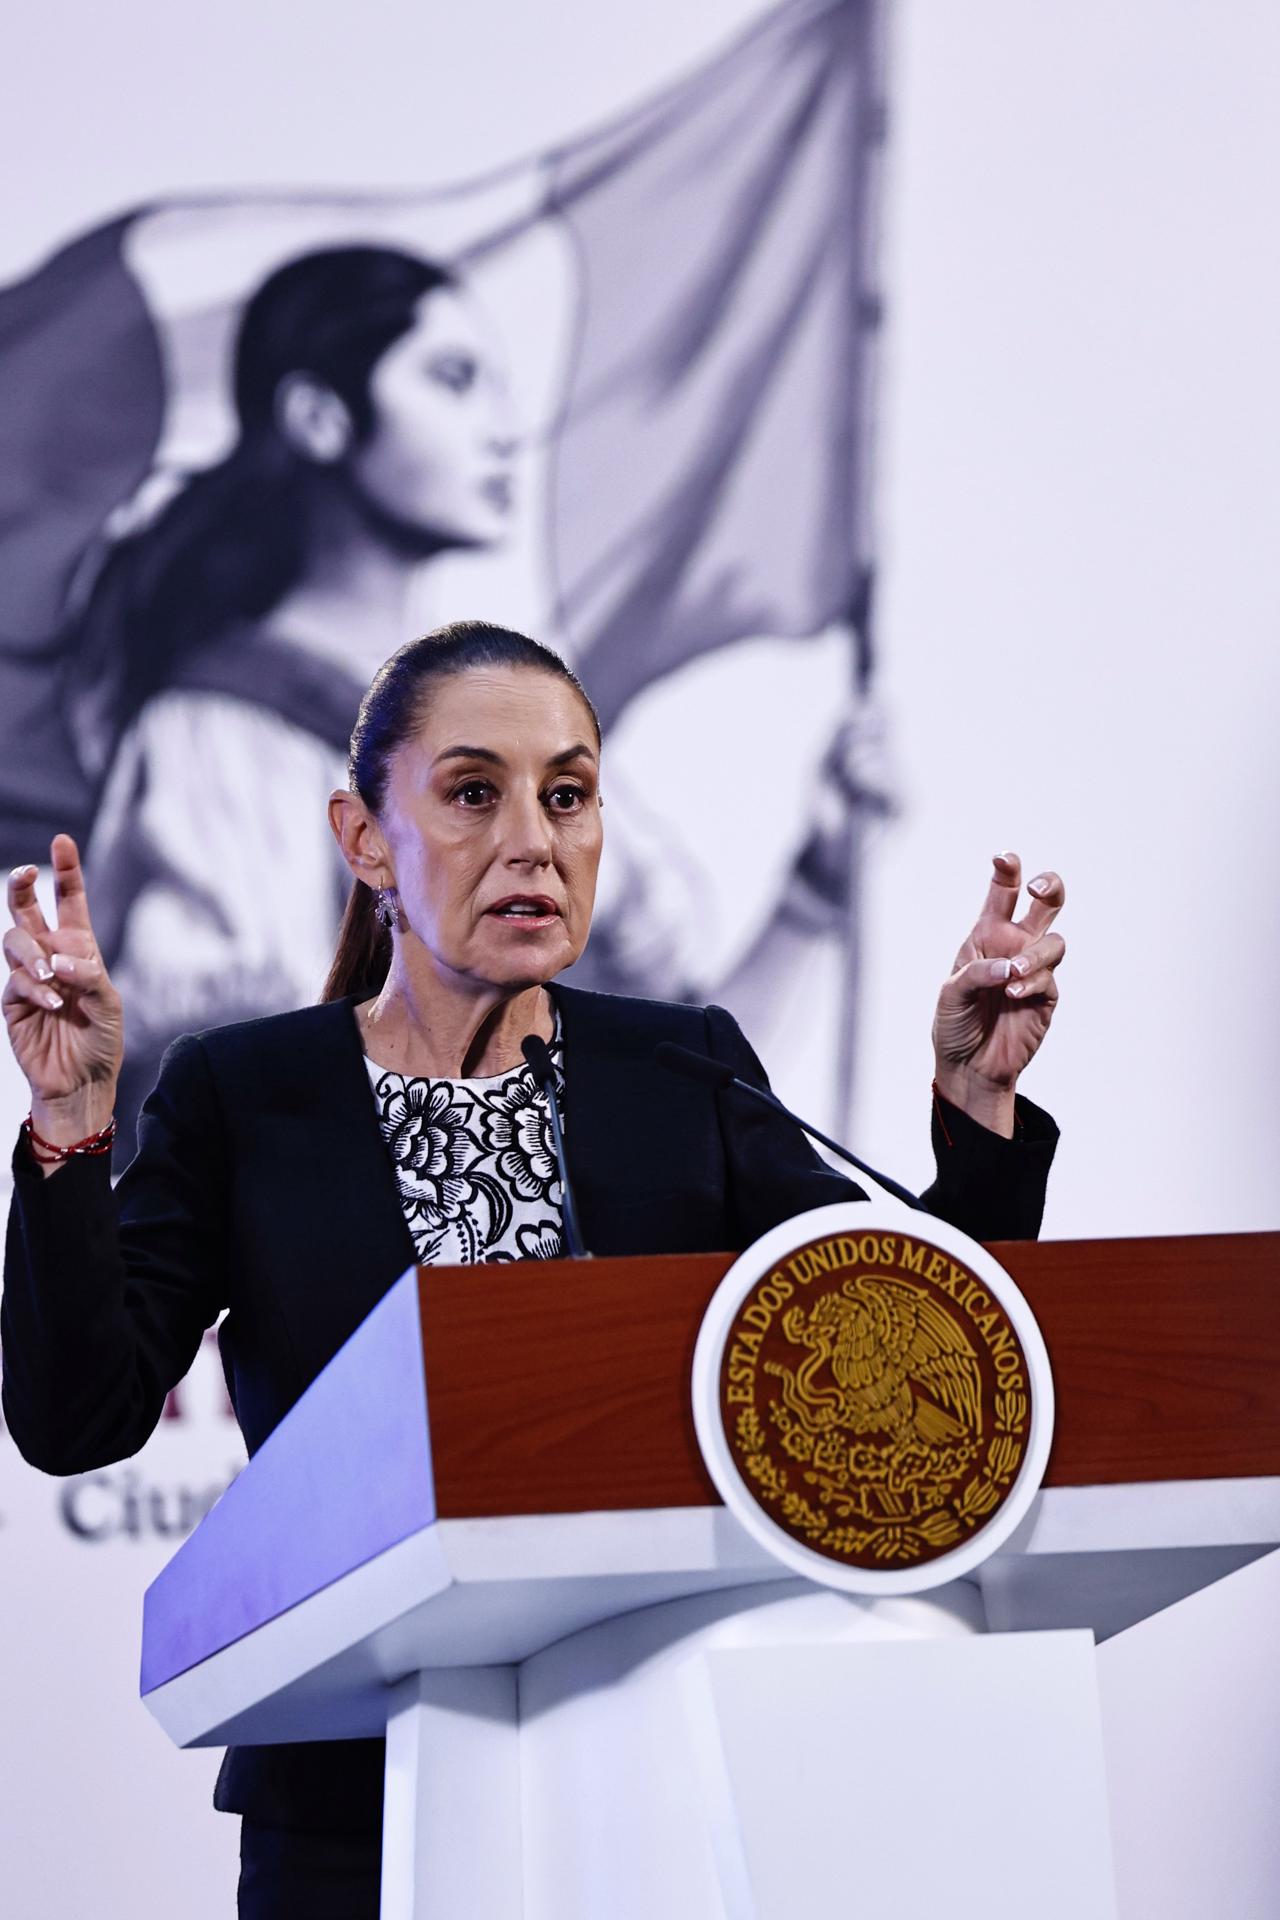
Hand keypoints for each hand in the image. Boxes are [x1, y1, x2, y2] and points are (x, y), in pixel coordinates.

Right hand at [4, 835, 122, 1151]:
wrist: (82, 1081)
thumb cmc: (101, 1039)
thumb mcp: (108, 1002)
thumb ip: (87, 974)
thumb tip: (55, 959)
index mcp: (79, 948)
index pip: (69, 901)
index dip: (65, 871)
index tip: (62, 841)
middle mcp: (50, 955)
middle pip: (26, 910)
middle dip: (22, 887)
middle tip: (25, 873)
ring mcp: (28, 976)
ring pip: (14, 941)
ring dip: (32, 954)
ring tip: (52, 979)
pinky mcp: (13, 1001)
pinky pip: (16, 981)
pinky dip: (34, 988)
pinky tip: (51, 1003)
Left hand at [931, 853, 1064, 1135]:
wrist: (969, 1066)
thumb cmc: (954, 1023)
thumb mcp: (951, 994)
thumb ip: (977, 973)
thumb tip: (1010, 966)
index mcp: (986, 935)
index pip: (1002, 894)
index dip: (1007, 871)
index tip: (1004, 858)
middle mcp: (1014, 946)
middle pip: (1046, 904)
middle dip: (1049, 887)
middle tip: (1038, 888)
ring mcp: (1033, 970)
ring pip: (1054, 941)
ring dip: (1035, 954)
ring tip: (1013, 975)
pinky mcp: (1046, 996)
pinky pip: (1050, 978)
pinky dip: (1033, 983)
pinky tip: (1014, 994)